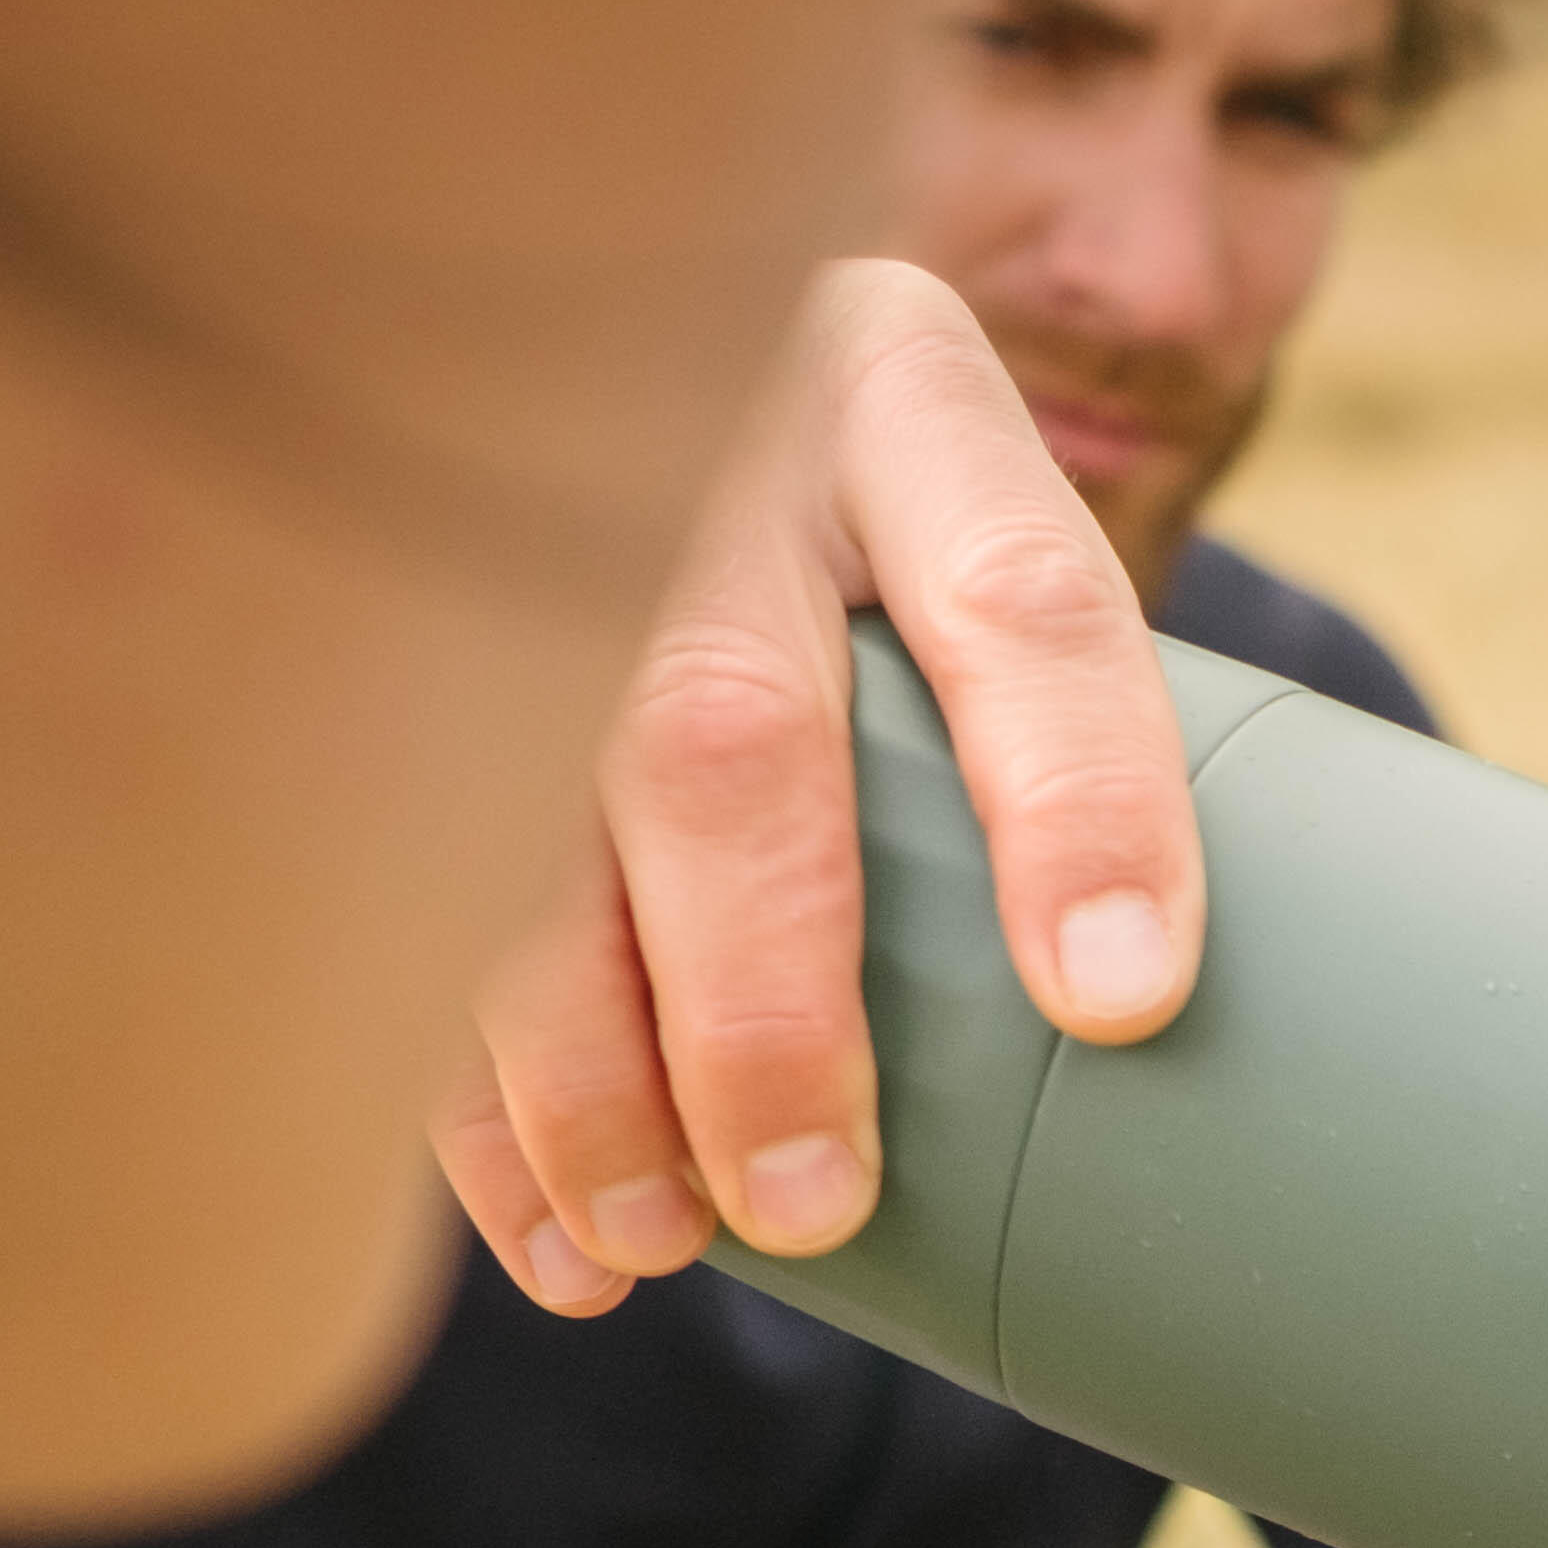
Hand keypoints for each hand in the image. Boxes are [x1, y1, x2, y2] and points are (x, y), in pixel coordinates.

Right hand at [447, 260, 1209, 1314]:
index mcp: (905, 405)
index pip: (1021, 601)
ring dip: (586, 1072)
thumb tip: (1143, 1027)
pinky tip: (544, 1231)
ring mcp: (522, 541)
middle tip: (812, 1199)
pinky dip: (471, 1091)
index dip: (1078, 803)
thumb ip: (1057, 711)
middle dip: (763, 999)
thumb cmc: (878, 513)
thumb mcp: (983, 518)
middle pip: (725, 730)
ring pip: (524, 823)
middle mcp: (704, 450)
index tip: (1120, 999)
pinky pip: (411, 890)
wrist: (611, 304)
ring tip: (655, 1244)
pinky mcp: (405, 657)